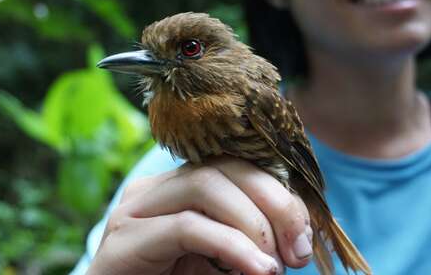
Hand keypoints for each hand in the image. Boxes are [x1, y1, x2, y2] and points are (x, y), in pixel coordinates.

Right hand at [86, 157, 312, 274]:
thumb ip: (247, 241)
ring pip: (205, 186)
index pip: (234, 167)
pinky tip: (256, 269)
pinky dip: (231, 245)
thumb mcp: (220, 261)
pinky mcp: (126, 237)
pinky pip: (187, 226)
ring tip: (274, 266)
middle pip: (222, 168)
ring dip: (253, 224)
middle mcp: (155, 189)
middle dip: (273, 203)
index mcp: (177, 189)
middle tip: (298, 251)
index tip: (304, 238)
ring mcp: (136, 208)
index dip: (278, 194)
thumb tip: (299, 238)